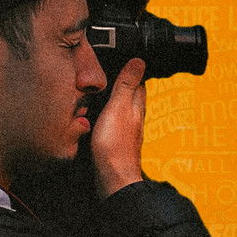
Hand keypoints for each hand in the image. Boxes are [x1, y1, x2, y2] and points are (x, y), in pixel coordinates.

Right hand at [91, 58, 145, 198]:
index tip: (124, 57)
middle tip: (111, 70)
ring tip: (101, 90)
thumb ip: (126, 86)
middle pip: (130, 95)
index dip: (132, 68)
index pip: (138, 81)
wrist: (112, 179)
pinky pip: (111, 123)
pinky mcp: (114, 143)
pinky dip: (105, 115)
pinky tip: (97, 116)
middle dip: (123, 83)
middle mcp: (133, 118)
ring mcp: (124, 132)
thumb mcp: (118, 108)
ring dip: (113, 100)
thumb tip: (139, 61)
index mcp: (136, 106)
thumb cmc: (115, 146)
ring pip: (120, 109)